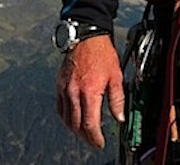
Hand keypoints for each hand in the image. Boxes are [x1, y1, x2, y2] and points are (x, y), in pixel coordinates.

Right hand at [55, 33, 124, 148]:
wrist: (87, 36)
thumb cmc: (102, 53)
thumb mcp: (116, 75)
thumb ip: (118, 99)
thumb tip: (120, 117)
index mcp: (90, 91)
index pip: (90, 124)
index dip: (95, 137)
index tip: (100, 143)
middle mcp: (75, 92)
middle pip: (76, 125)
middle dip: (85, 137)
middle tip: (94, 141)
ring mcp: (65, 89)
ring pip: (66, 119)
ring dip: (75, 130)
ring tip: (85, 133)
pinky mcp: (59, 85)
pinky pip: (59, 108)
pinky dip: (66, 118)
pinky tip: (73, 120)